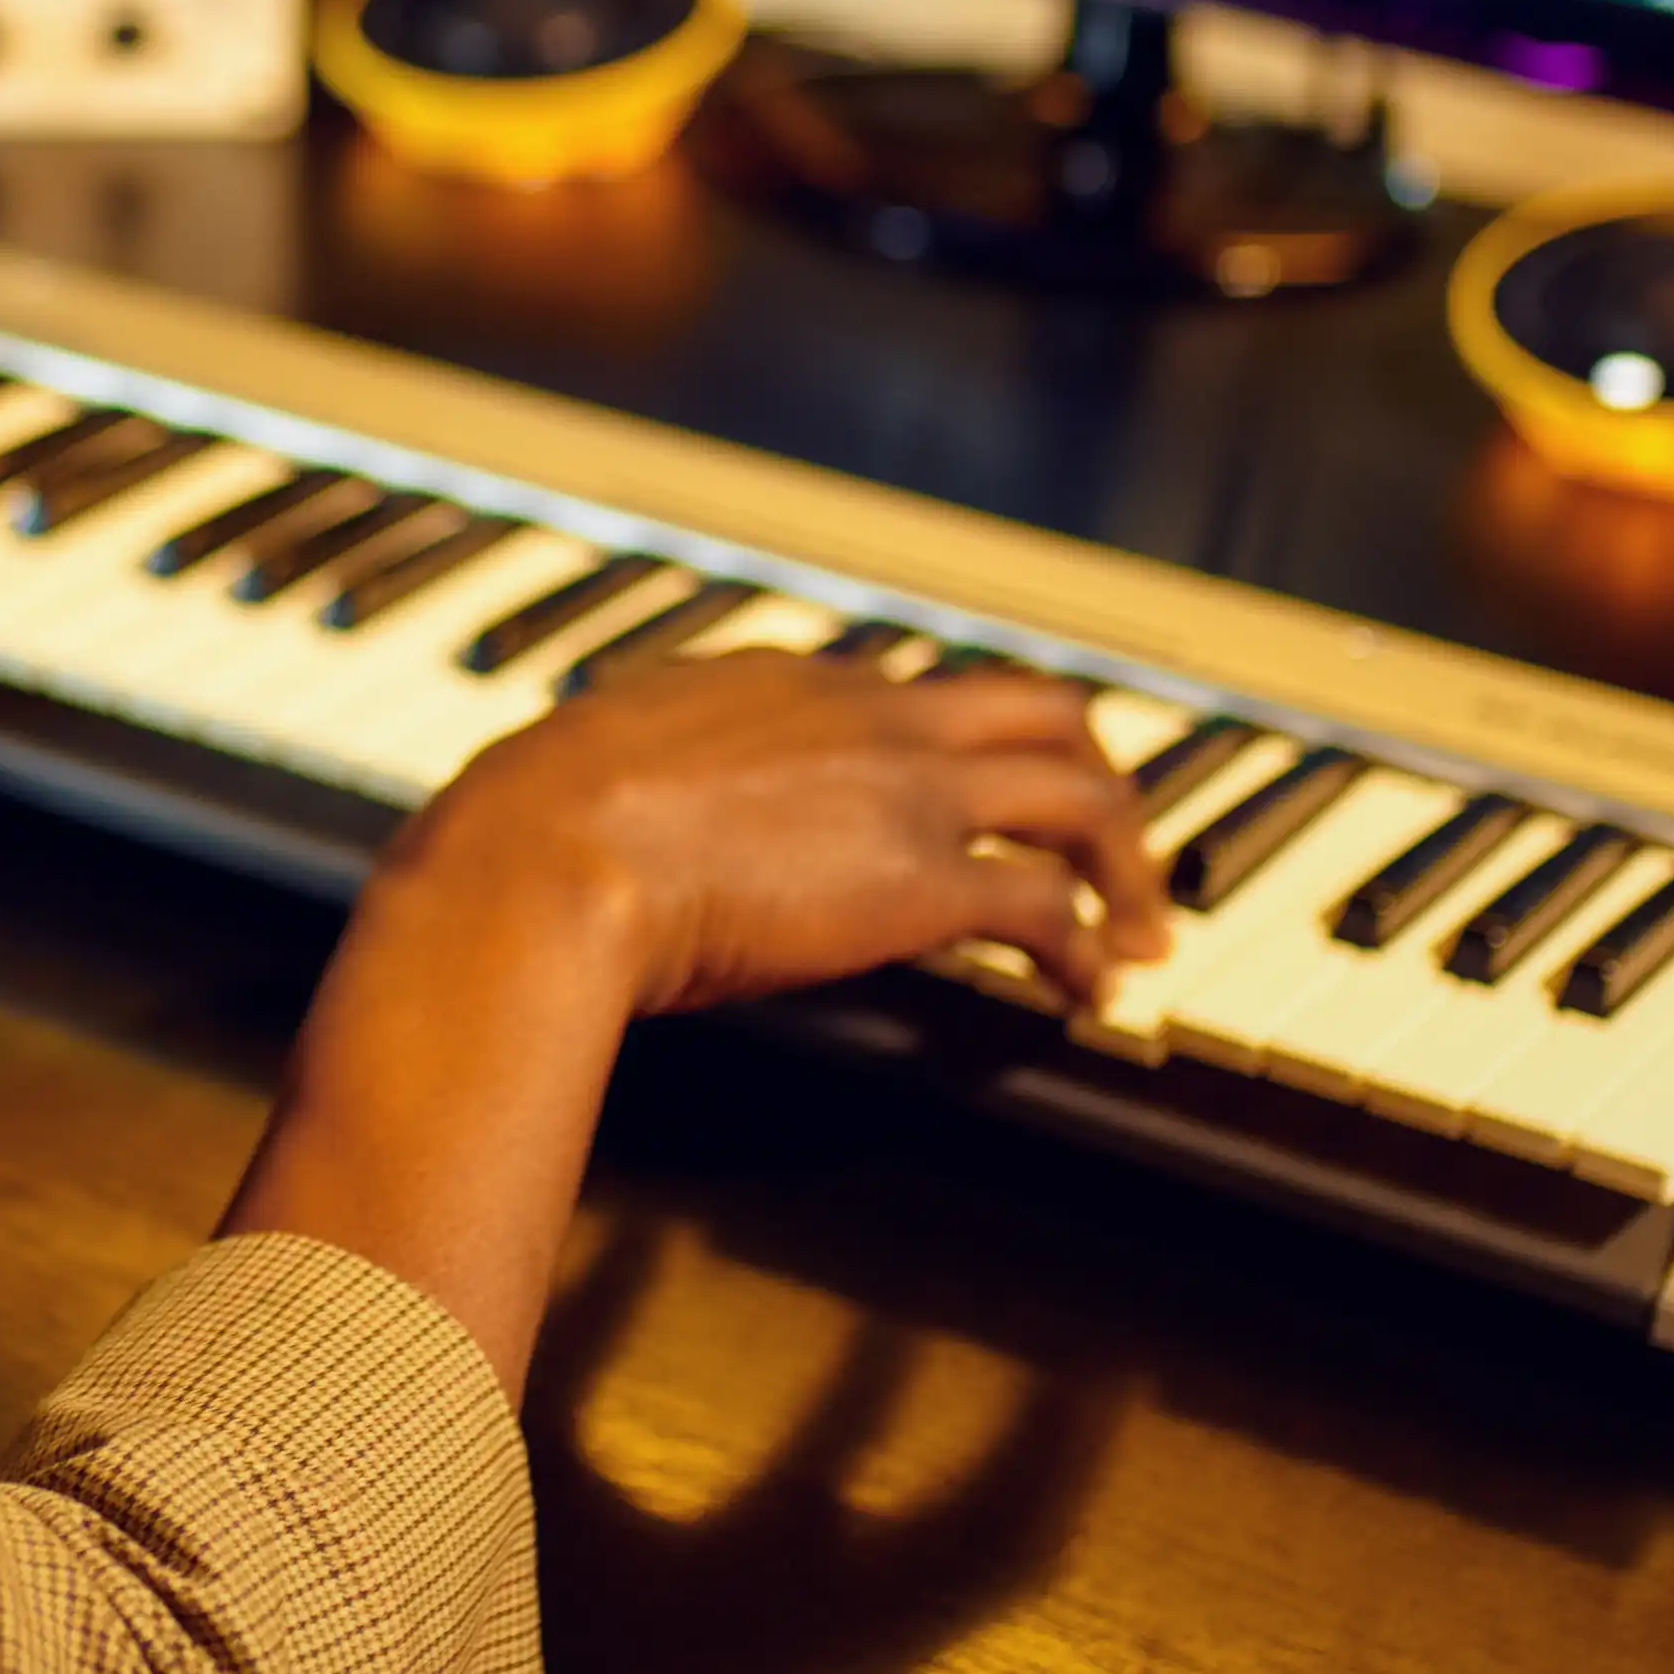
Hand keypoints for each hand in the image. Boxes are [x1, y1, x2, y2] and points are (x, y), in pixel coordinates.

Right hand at [370, 650, 1168, 1017]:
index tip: (980, 802)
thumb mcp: (596, 770)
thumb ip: (640, 781)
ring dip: (1126, 862)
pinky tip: (1089, 993)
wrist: (542, 855)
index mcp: (784, 679)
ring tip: (1141, 932)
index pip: (918, 695)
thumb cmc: (532, 830)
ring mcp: (905, 788)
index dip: (965, 752)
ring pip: (1080, 791)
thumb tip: (607, 827)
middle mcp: (866, 711)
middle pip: (1040, 711)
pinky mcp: (921, 877)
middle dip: (1094, 774)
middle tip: (1116, 848)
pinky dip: (1088, 949)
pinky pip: (1047, 904)